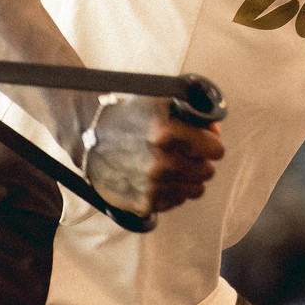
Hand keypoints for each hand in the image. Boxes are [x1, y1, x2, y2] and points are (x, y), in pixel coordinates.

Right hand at [81, 95, 224, 215]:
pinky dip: (174, 190)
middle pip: (206, 171)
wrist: (88, 133)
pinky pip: (176, 202)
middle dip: (202, 160)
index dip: (212, 142)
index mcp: (165, 132)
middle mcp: (160, 163)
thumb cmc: (128, 112)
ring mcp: (151, 186)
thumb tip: (215, 129)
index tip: (206, 140)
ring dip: (190, 178)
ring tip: (177, 165)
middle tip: (189, 152)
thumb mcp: (161, 100)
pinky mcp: (142, 203)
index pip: (214, 149)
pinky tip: (162, 177)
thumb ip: (193, 113)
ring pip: (195, 190)